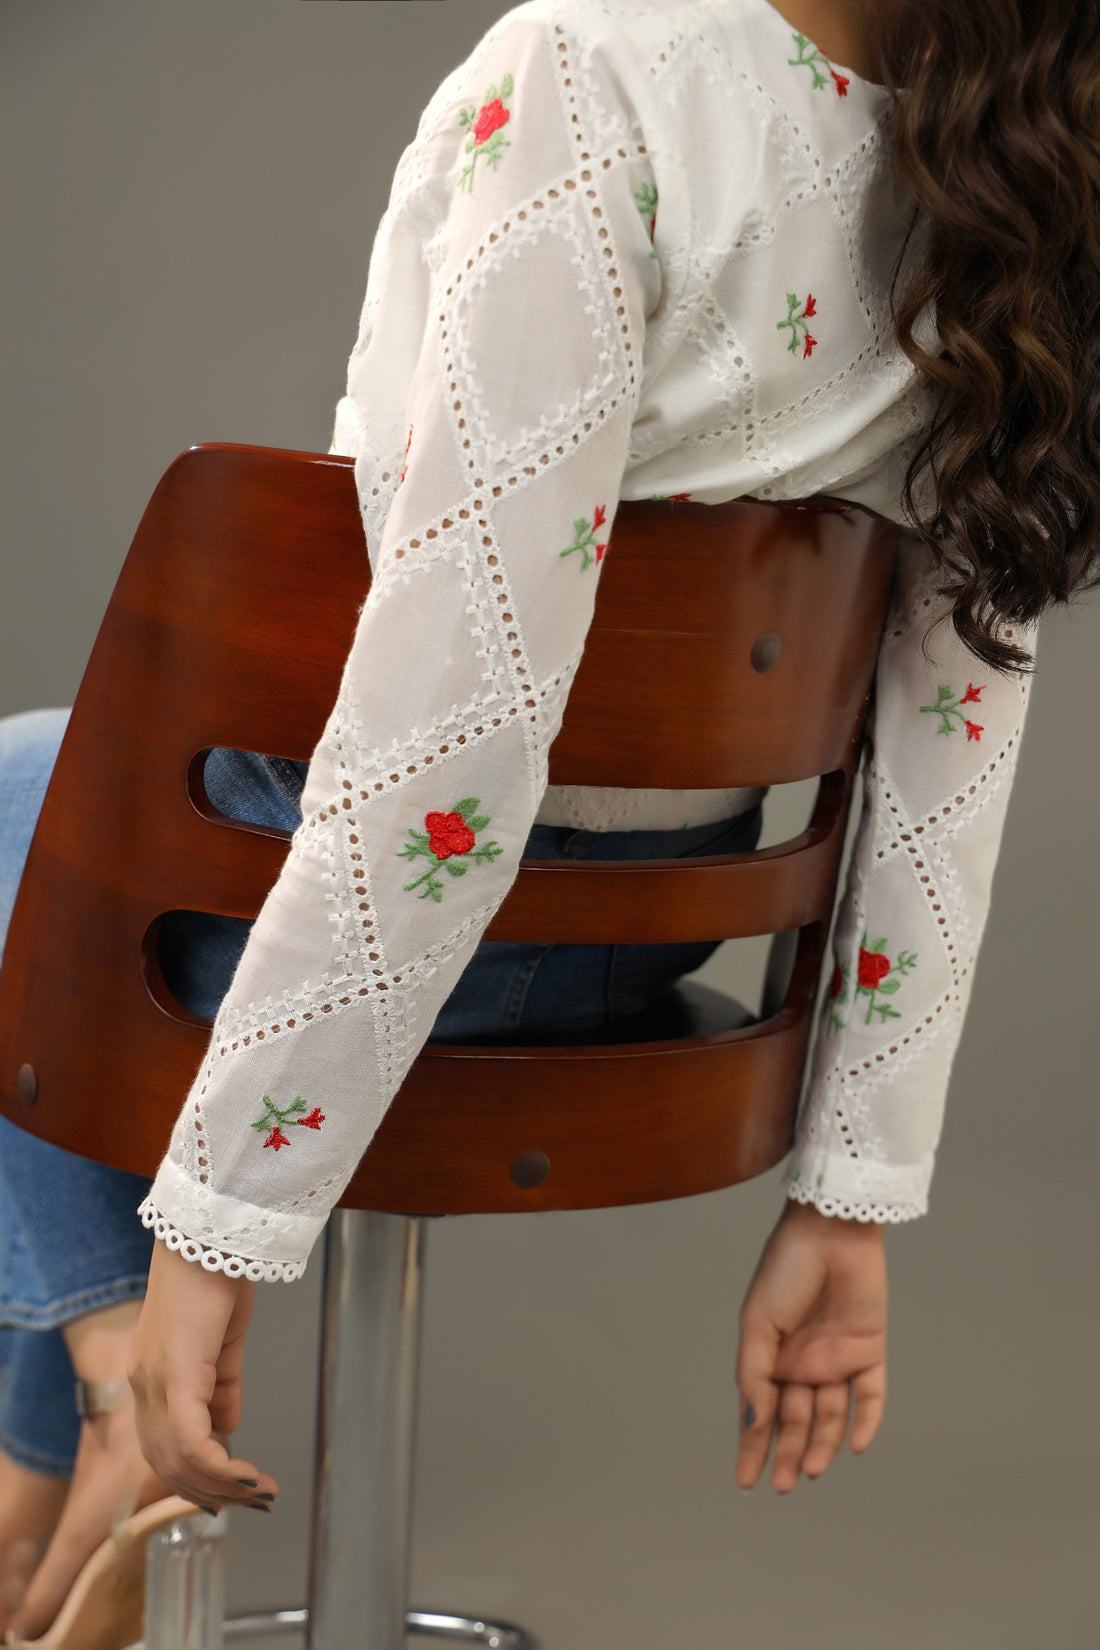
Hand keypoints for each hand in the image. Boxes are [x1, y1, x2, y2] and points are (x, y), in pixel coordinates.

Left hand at [128, 1241, 278, 1512]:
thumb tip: (228, 1427)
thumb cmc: (217, 1272)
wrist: (212, 1234)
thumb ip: (222, 1386)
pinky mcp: (176, 1375)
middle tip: (252, 1498)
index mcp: (152, 1375)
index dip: (195, 1477)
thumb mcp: (223, 1341)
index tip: (232, 1489)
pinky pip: (193, 1441)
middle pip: (167, 1463)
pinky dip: (222, 1467)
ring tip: (258, 1490)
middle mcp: (144, 1385)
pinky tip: (247, 1474)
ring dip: (222, 1485)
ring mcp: (156, 1381)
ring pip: (178, 1460)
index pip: (163, 1445)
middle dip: (212, 1491)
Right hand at [735, 1198, 887, 1491]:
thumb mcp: (757, 1323)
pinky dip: (865, 1420)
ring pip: (830, 1414)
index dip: (752, 1445)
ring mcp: (837, 1359)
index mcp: (770, 1356)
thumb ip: (754, 1374)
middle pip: (795, 1420)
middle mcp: (802, 1363)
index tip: (746, 1480)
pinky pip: (869, 1394)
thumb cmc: (784, 1270)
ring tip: (812, 1469)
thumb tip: (752, 1422)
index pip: (760, 1411)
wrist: (829, 1232)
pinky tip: (855, 1445)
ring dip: (821, 1443)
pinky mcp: (869, 1351)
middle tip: (784, 1485)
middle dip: (788, 1453)